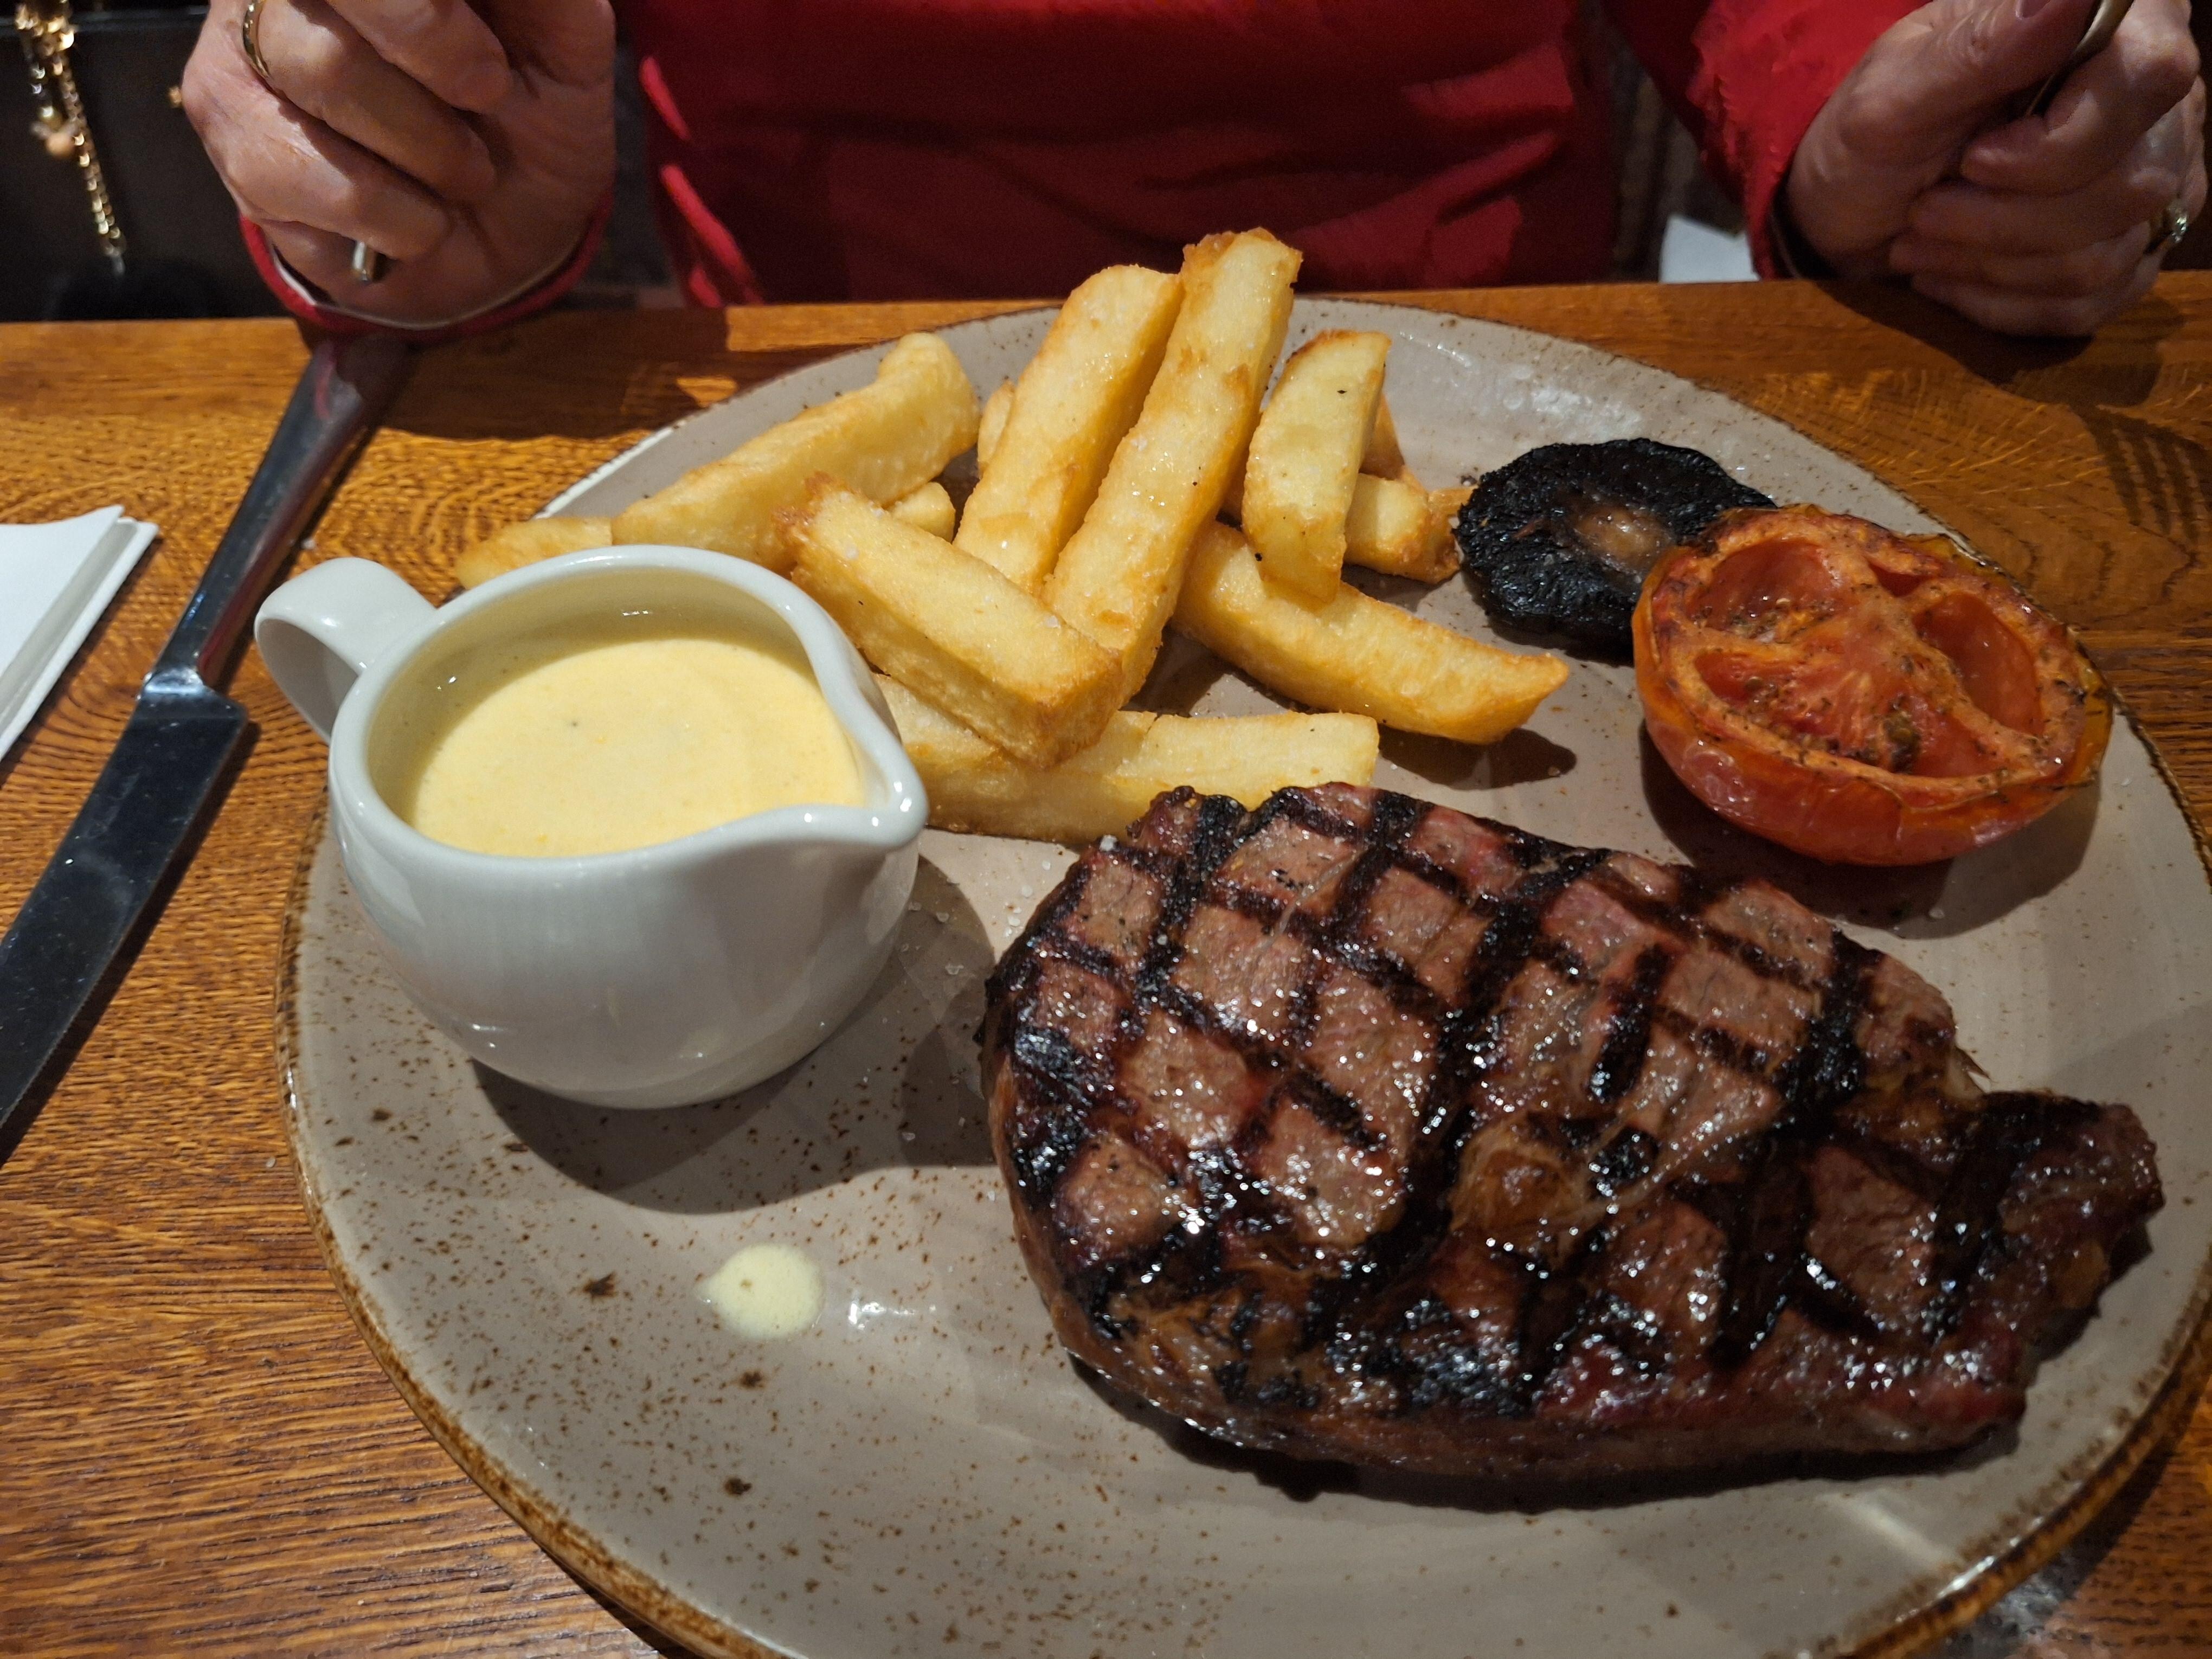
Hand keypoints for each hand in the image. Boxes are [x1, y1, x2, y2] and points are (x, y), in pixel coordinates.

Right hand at [182, 0, 615, 324]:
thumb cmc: (528, 114)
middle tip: (487, 102)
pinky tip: (420, 218)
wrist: (506, 227)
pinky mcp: (235, 146)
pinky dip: (399, 218)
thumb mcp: (563, 43)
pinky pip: (306, 176)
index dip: (430, 17)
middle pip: (339, 1)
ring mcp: (239, 57)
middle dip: (433, 63)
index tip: (493, 71)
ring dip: (428, 151)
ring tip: (464, 174)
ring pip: (325, 72)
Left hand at [1787, 0, 2205, 335]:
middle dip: (2003, 219)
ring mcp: (2154, 180)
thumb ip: (1983, 46)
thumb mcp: (1898, 91)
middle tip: (1924, 211)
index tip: (1973, 161)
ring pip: (2107, 254)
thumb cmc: (1877, 137)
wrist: (1859, 208)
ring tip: (1925, 239)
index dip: (2060, 144)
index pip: (2151, 78)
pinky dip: (1999, 302)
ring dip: (1990, 263)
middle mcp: (2157, 103)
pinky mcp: (2130, 254)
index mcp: (2121, 26)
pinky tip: (1952, 275)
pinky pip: (2087, 305)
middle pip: (2131, 184)